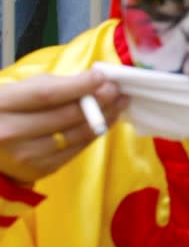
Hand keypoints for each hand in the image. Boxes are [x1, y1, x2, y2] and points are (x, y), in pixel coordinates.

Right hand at [0, 71, 126, 184]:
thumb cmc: (7, 112)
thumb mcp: (18, 91)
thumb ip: (51, 85)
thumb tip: (92, 80)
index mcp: (1, 104)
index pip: (48, 94)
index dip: (79, 86)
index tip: (101, 77)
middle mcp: (10, 132)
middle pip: (67, 115)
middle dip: (99, 99)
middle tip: (117, 89)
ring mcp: (25, 154)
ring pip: (76, 133)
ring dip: (104, 116)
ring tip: (119, 102)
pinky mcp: (41, 169)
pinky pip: (76, 148)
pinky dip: (94, 133)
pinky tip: (106, 120)